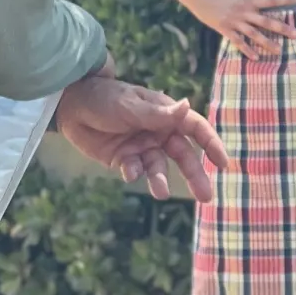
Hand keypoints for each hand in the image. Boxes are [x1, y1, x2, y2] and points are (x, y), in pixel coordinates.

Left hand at [55, 66, 230, 202]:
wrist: (71, 106)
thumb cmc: (105, 98)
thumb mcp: (131, 105)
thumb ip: (158, 113)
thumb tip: (188, 105)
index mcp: (166, 114)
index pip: (195, 128)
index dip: (211, 145)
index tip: (224, 164)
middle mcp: (158, 132)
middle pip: (182, 155)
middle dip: (194, 175)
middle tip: (206, 196)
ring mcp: (142, 147)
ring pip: (159, 167)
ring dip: (160, 180)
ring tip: (161, 193)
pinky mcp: (124, 159)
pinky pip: (135, 170)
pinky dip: (134, 173)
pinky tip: (128, 172)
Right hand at [185, 0, 295, 57]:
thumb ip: (242, 0)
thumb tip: (251, 5)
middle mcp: (243, 11)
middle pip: (267, 21)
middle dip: (283, 28)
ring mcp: (234, 21)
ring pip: (255, 34)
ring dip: (268, 43)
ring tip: (280, 51)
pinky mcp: (224, 28)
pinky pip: (238, 41)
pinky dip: (247, 50)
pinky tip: (256, 57)